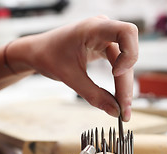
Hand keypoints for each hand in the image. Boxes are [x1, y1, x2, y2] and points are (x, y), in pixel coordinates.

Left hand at [8, 16, 137, 120]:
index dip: (129, 53)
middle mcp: (103, 29)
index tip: (116, 74)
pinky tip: (117, 98)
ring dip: (124, 85)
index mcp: (92, 28)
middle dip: (126, 83)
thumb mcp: (69, 77)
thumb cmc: (47, 56)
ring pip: (125, 62)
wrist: (37, 52)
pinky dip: (118, 81)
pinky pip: (118, 64)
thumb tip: (115, 111)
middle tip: (123, 110)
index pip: (127, 32)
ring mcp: (105, 37)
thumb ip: (93, 95)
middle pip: (127, 54)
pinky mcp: (104, 47)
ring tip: (122, 109)